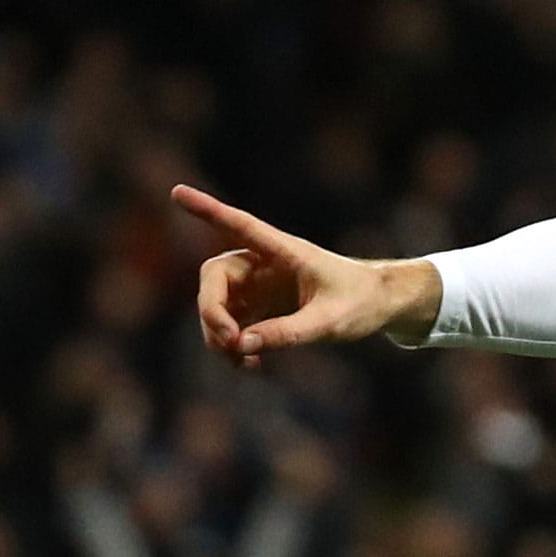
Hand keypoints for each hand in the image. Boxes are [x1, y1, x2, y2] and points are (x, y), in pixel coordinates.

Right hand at [176, 185, 438, 367]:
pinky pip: (231, 323)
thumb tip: (241, 344)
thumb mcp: (330, 321)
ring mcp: (259, 284)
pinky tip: (250, 363)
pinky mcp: (261, 306)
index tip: (176, 192)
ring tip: (241, 360)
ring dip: (219, 334)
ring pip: (217, 303)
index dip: (207, 210)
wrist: (379, 306)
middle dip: (211, 310)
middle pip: (215, 276)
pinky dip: (233, 344)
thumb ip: (288, 332)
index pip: (240, 225)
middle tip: (229, 342)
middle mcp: (264, 263)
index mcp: (284, 251)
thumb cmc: (361, 302)